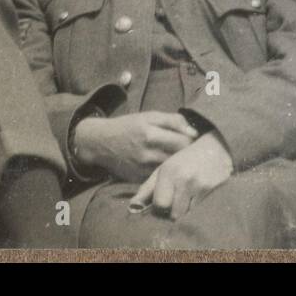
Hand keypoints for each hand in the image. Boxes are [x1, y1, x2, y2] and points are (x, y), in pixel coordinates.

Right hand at [73, 111, 198, 183]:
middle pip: (179, 157)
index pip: (184, 141)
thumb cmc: (128, 126)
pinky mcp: (139, 179)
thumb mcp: (149, 116)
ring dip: (178, 165)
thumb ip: (173, 120)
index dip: (193, 141)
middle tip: (192, 151)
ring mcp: (143, 169)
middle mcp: (147, 153)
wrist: (100, 143)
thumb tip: (194, 131)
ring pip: (171, 169)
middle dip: (188, 154)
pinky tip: (169, 168)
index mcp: (151, 133)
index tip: (195, 140)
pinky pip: (160, 178)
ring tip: (182, 160)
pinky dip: (167, 173)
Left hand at [130, 132, 233, 219]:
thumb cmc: (185, 160)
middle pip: (173, 214)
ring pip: (186, 214)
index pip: (159, 204)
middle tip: (172, 203)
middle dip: (170, 213)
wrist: (216, 149)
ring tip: (184, 198)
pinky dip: (194, 207)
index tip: (160, 204)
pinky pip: (197, 210)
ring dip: (182, 211)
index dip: (158, 208)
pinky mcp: (210, 190)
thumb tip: (133, 207)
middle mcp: (183, 179)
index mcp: (168, 172)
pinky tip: (195, 195)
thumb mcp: (164, 168)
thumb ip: (148, 188)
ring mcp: (199, 185)